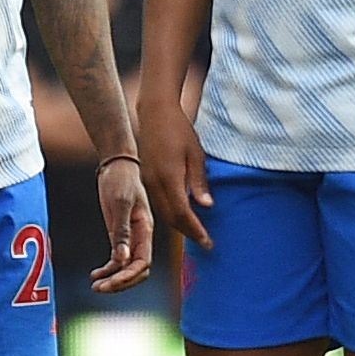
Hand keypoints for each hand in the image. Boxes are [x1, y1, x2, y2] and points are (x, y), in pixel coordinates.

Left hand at [91, 156, 154, 291]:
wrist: (117, 165)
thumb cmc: (121, 180)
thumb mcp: (121, 203)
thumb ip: (122, 231)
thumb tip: (122, 259)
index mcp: (146, 230)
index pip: (143, 263)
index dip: (129, 276)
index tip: (111, 282)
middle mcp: (140, 237)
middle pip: (137, 270)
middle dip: (121, 282)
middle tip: (100, 289)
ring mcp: (130, 237)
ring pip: (127, 267)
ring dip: (113, 279)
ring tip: (95, 287)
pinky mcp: (119, 234)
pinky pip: (117, 259)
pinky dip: (108, 269)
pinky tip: (95, 275)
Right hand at [139, 98, 211, 248]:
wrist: (155, 113)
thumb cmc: (179, 130)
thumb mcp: (195, 154)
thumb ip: (199, 182)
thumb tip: (206, 206)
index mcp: (169, 177)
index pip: (182, 213)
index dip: (195, 230)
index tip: (208, 242)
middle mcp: (155, 183)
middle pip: (171, 217)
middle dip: (188, 232)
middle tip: (205, 242)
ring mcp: (148, 181)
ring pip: (163, 212)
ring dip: (179, 225)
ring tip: (196, 232)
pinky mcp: (146, 178)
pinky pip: (158, 202)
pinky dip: (171, 213)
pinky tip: (183, 214)